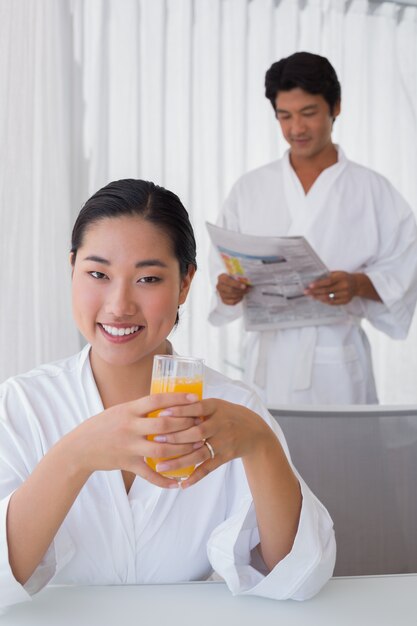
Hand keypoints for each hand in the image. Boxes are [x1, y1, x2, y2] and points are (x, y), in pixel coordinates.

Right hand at [70, 393, 203, 487]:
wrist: (79, 448)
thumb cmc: (102, 426)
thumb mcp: (119, 411)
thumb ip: (140, 408)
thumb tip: (164, 402)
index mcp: (129, 410)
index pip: (157, 400)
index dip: (178, 399)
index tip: (195, 399)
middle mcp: (130, 427)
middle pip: (164, 424)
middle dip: (185, 424)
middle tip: (200, 424)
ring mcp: (129, 446)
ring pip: (162, 448)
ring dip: (182, 449)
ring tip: (197, 447)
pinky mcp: (128, 463)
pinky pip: (149, 474)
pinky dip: (164, 480)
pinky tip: (178, 482)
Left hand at [148, 398, 275, 487]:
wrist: (255, 432)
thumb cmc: (228, 415)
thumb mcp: (217, 405)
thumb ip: (196, 407)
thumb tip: (165, 407)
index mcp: (216, 407)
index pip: (197, 408)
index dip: (180, 411)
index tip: (161, 414)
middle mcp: (221, 424)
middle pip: (197, 432)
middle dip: (175, 437)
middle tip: (156, 440)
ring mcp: (224, 442)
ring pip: (199, 453)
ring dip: (180, 461)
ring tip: (161, 467)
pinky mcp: (226, 456)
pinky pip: (209, 468)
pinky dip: (196, 476)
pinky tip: (182, 483)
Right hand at [216, 273, 248, 304]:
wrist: (230, 283)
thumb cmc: (233, 278)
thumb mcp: (236, 275)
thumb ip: (241, 278)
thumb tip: (247, 281)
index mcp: (221, 278)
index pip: (227, 281)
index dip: (236, 284)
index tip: (244, 286)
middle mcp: (219, 286)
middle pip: (230, 290)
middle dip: (240, 290)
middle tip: (247, 290)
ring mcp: (221, 294)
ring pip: (232, 296)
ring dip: (240, 294)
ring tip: (245, 292)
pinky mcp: (223, 300)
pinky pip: (232, 302)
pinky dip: (238, 299)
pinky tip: (241, 296)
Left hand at [304, 270, 357, 304]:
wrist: (357, 284)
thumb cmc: (344, 277)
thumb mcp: (337, 273)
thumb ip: (327, 276)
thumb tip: (314, 279)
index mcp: (342, 277)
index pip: (328, 281)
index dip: (318, 284)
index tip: (310, 286)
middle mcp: (344, 286)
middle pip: (327, 291)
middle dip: (315, 292)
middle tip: (306, 292)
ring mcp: (346, 295)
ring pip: (329, 298)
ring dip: (318, 297)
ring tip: (311, 296)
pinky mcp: (345, 301)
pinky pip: (332, 303)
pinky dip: (324, 301)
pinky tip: (319, 299)